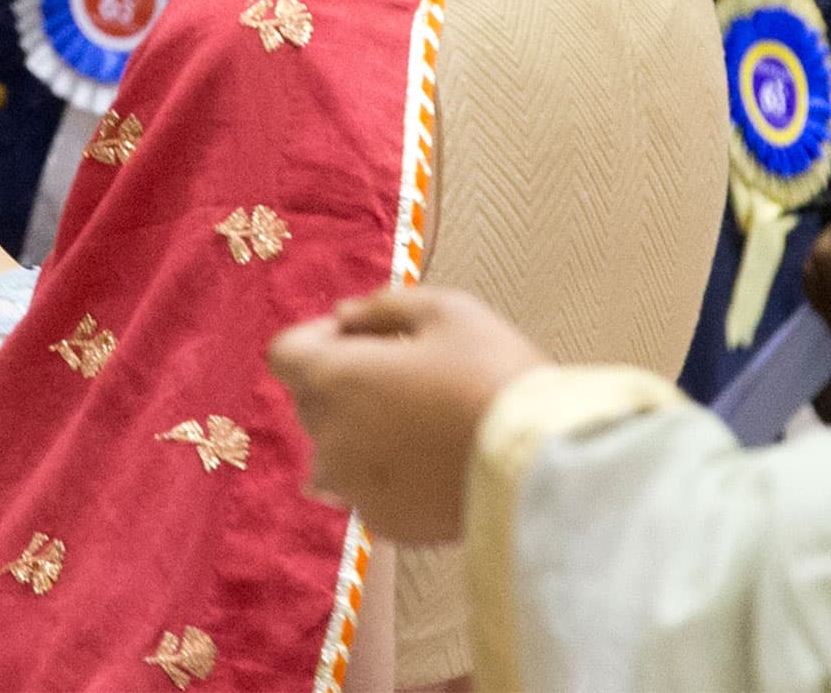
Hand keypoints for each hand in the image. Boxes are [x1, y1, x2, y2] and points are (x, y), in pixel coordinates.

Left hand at [268, 288, 547, 545]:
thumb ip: (381, 306)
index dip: (317, 338)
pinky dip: (388, 474)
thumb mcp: (447, 310)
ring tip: (422, 422)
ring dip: (363, 431)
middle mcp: (328, 439)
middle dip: (344, 382)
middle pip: (312, 401)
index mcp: (334, 379)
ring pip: (336, 450)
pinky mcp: (383, 525)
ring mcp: (352, 488)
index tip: (360, 336)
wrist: (545, 467)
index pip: (285, 353)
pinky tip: (434, 461)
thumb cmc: (495, 375)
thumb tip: (344, 316)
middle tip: (407, 374)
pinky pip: (367, 490)